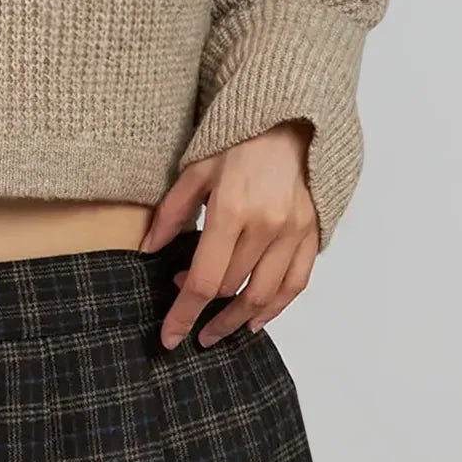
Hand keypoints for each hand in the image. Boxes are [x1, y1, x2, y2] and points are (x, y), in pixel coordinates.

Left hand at [141, 121, 318, 348]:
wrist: (288, 123)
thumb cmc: (237, 143)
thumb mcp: (195, 169)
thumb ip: (171, 212)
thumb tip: (148, 249)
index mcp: (232, 211)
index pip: (204, 279)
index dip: (184, 314)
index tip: (170, 338)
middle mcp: (266, 227)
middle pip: (230, 288)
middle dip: (203, 305)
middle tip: (185, 301)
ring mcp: (294, 233)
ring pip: (264, 295)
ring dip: (237, 320)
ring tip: (217, 331)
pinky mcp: (312, 234)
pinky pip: (296, 284)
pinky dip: (276, 308)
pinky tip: (256, 320)